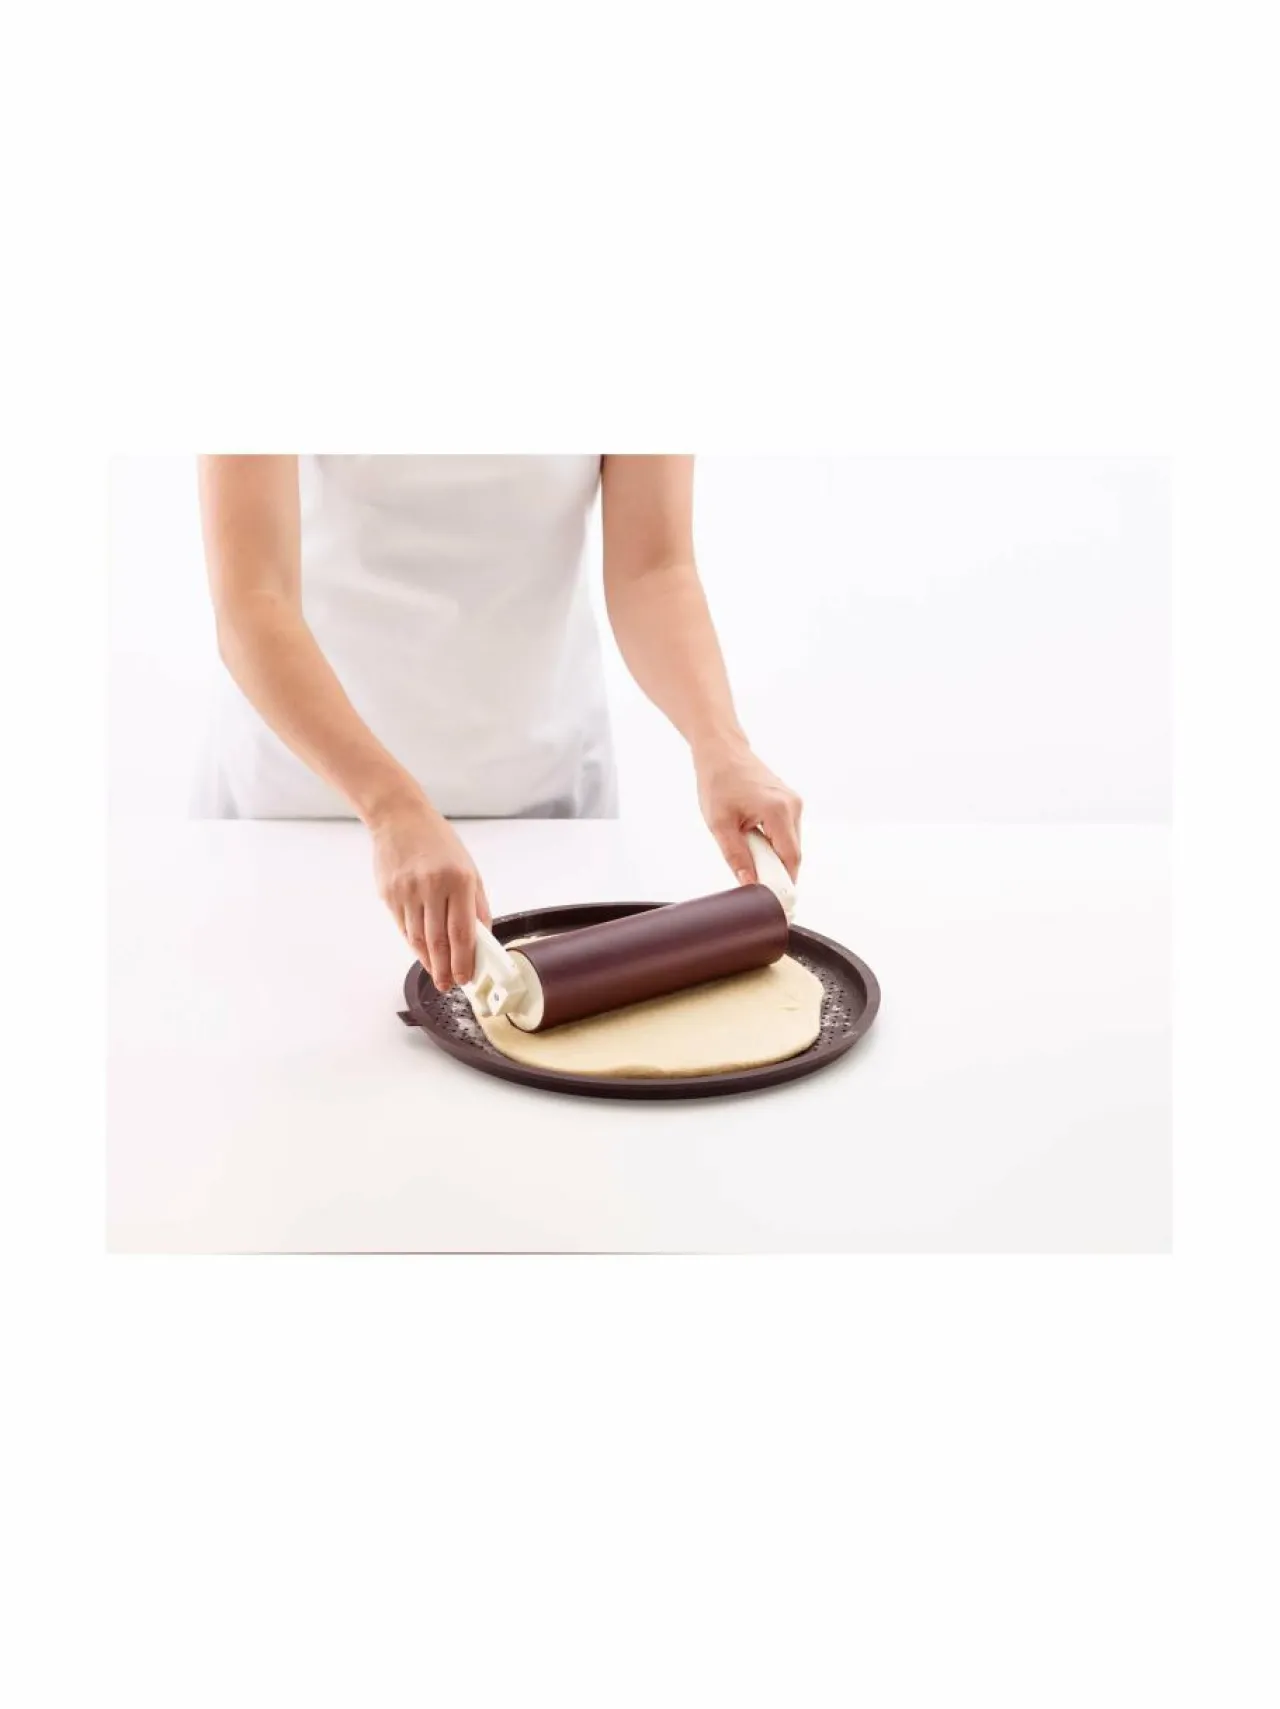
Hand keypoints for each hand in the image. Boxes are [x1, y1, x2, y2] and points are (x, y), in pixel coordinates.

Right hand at [368, 793, 491, 989]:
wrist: (399, 819)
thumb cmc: (438, 842)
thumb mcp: (469, 868)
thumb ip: (476, 905)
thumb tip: (481, 939)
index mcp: (458, 880)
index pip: (462, 932)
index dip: (464, 960)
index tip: (466, 978)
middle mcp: (431, 886)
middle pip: (438, 941)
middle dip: (445, 968)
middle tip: (450, 984)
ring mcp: (407, 891)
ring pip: (417, 938)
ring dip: (429, 961)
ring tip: (438, 973)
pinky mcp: (388, 894)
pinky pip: (403, 927)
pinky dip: (414, 944)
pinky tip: (422, 953)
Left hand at [694, 737, 803, 883]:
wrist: (722, 752)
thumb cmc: (718, 781)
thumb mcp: (719, 824)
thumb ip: (736, 856)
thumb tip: (749, 883)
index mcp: (778, 810)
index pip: (790, 858)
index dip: (785, 883)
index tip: (778, 902)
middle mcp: (792, 805)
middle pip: (792, 854)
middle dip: (774, 869)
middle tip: (752, 876)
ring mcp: (794, 803)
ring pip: (790, 844)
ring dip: (771, 854)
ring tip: (745, 842)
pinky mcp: (790, 803)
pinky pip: (786, 833)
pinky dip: (772, 842)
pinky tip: (752, 834)